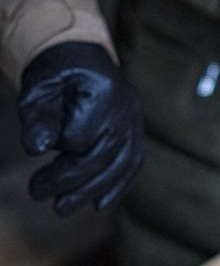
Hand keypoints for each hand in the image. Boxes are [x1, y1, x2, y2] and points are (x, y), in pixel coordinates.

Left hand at [17, 41, 144, 214]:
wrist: (84, 58)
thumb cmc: (57, 73)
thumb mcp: (39, 87)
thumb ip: (37, 116)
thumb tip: (37, 149)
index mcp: (105, 92)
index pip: (80, 137)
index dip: (57, 147)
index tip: (37, 149)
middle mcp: (127, 109)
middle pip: (101, 157)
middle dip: (68, 181)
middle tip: (36, 192)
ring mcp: (136, 122)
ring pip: (119, 166)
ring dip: (91, 191)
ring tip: (62, 208)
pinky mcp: (137, 133)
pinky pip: (133, 163)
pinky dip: (118, 186)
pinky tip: (100, 204)